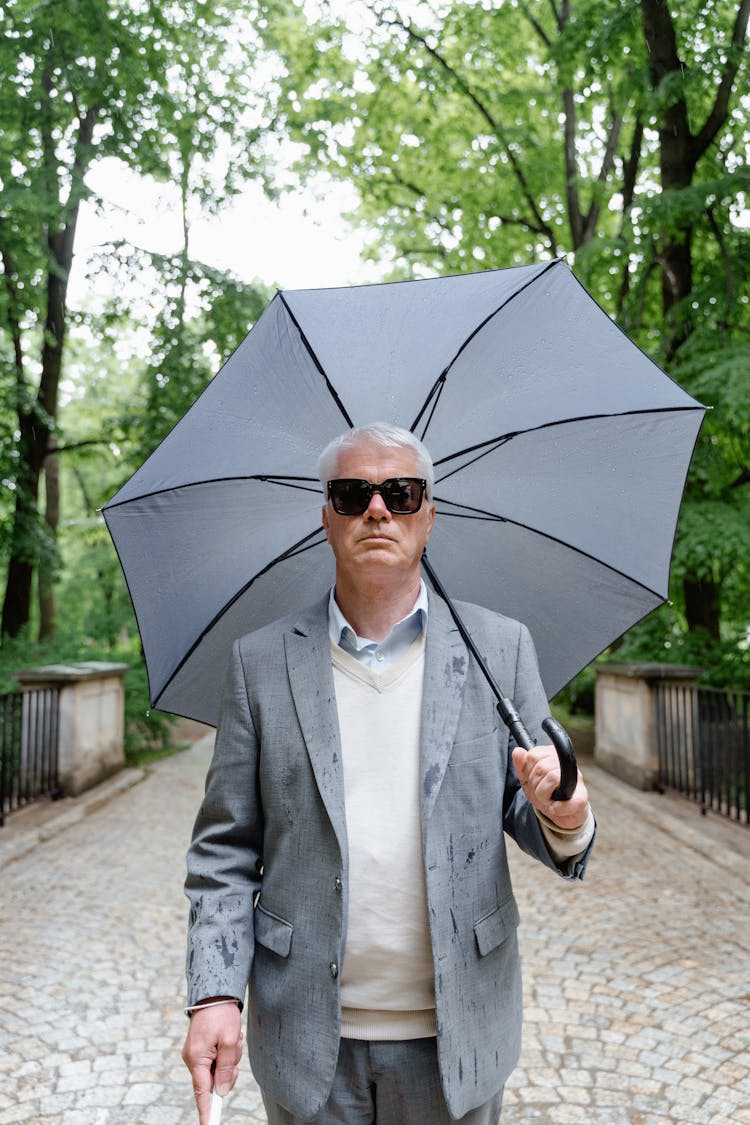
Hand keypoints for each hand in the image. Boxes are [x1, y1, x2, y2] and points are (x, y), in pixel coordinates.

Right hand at [182, 1001, 242, 1123]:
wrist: (214, 993)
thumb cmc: (221, 1015)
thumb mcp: (230, 1040)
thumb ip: (226, 1068)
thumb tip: (221, 1092)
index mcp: (196, 1058)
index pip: (202, 1093)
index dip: (207, 1112)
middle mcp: (192, 1059)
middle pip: (214, 1081)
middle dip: (229, 1069)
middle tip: (235, 1048)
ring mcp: (196, 1055)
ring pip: (218, 1070)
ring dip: (230, 1058)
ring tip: (232, 1037)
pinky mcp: (201, 1050)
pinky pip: (217, 1061)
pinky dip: (226, 1053)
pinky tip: (229, 1037)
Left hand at [512, 744, 589, 829]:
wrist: (564, 814)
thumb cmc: (547, 793)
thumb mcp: (529, 780)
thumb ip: (521, 766)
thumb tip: (518, 751)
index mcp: (551, 755)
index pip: (533, 755)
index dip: (529, 771)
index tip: (534, 780)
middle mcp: (565, 764)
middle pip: (541, 768)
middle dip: (535, 785)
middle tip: (541, 792)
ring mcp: (576, 779)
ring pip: (552, 778)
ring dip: (544, 797)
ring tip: (548, 799)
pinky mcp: (582, 797)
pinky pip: (566, 800)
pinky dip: (556, 808)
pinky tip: (555, 807)